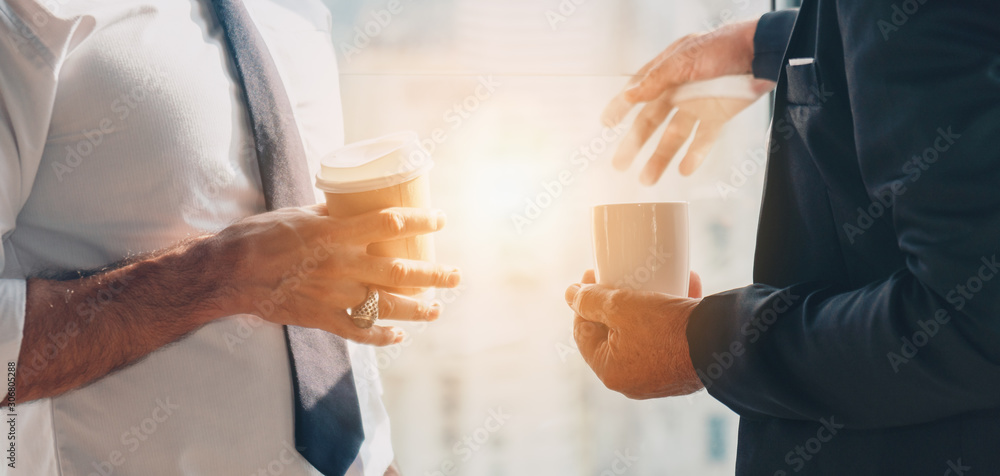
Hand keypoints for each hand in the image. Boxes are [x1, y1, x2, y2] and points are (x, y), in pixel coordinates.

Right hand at [216, 204, 460, 345]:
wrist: (227, 275)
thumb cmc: (259, 236)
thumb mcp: (298, 215)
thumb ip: (330, 215)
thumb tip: (354, 207)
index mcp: (335, 234)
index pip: (390, 222)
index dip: (420, 220)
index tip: (441, 220)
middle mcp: (341, 266)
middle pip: (401, 271)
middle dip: (435, 275)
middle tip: (456, 275)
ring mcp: (334, 296)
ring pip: (388, 306)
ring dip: (419, 310)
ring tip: (438, 308)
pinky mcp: (323, 319)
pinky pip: (360, 332)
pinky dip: (383, 336)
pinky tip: (398, 335)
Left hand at [565, 270, 704, 398]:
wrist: (723, 343)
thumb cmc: (666, 327)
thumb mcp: (620, 307)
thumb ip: (590, 300)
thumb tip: (570, 295)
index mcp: (610, 371)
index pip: (583, 333)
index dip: (583, 301)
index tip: (591, 276)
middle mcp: (633, 381)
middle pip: (613, 332)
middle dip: (617, 299)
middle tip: (620, 274)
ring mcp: (660, 376)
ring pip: (643, 331)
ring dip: (647, 302)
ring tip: (656, 274)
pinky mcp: (685, 366)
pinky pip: (669, 335)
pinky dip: (671, 312)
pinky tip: (683, 284)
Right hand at [603, 18, 775, 182]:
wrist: (761, 53)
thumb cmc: (723, 47)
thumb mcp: (684, 59)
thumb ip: (657, 79)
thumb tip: (629, 95)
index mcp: (667, 71)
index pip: (637, 92)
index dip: (620, 108)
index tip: (606, 124)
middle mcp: (679, 89)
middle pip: (650, 121)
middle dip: (634, 143)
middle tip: (620, 164)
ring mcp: (698, 104)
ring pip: (673, 136)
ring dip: (660, 157)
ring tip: (648, 178)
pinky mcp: (718, 115)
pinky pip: (703, 139)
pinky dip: (695, 155)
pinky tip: (684, 170)